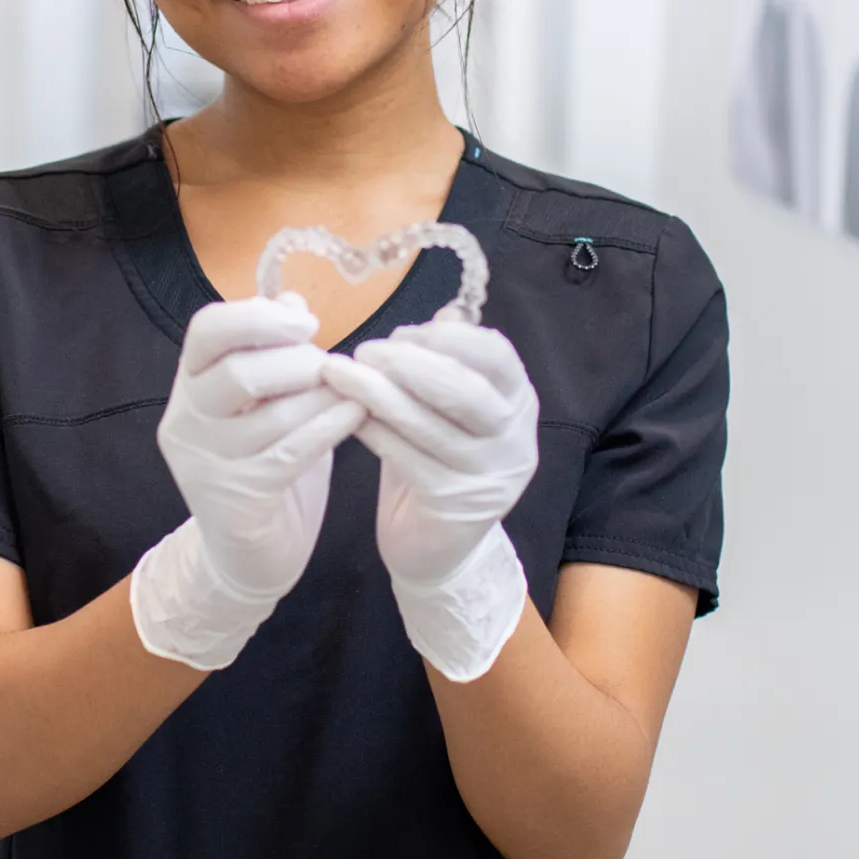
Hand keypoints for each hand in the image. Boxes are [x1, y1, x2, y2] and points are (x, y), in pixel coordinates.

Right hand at [132, 296, 364, 669]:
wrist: (248, 556)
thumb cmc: (264, 466)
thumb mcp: (266, 402)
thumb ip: (273, 353)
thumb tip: (290, 298)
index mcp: (190, 385)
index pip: (206, 329)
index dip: (259, 316)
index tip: (306, 323)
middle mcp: (187, 420)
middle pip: (238, 369)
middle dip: (299, 361)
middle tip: (333, 369)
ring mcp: (206, 462)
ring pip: (271, 413)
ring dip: (323, 396)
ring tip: (354, 392)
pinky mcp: (237, 498)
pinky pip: (291, 451)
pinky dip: (329, 426)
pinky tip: (357, 415)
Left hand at [321, 322, 537, 681]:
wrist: (437, 549)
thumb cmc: (439, 462)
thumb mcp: (451, 410)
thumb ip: (451, 362)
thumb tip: (444, 310)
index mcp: (519, 404)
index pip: (496, 356)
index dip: (448, 338)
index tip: (403, 332)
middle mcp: (514, 440)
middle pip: (464, 389)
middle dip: (408, 363)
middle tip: (365, 350)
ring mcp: (487, 477)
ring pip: (428, 424)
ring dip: (377, 393)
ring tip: (339, 373)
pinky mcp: (453, 506)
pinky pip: (404, 457)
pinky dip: (372, 431)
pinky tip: (346, 416)